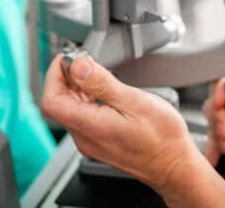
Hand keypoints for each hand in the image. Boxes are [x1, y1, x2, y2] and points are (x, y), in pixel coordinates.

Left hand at [40, 54, 201, 195]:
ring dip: (75, 87)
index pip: (50, 100)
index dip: (54, 75)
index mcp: (89, 126)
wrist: (174, 165)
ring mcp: (91, 142)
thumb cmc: (161, 137)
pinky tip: (102, 90)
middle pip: (58, 103)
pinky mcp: (99, 142)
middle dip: (65, 77)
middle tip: (84, 60)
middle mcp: (84, 137)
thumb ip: (102, 83)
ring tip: (95, 72)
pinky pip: (82, 117)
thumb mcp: (134, 101)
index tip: (68, 59)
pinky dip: (85, 98)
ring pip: (69, 110)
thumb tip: (78, 66)